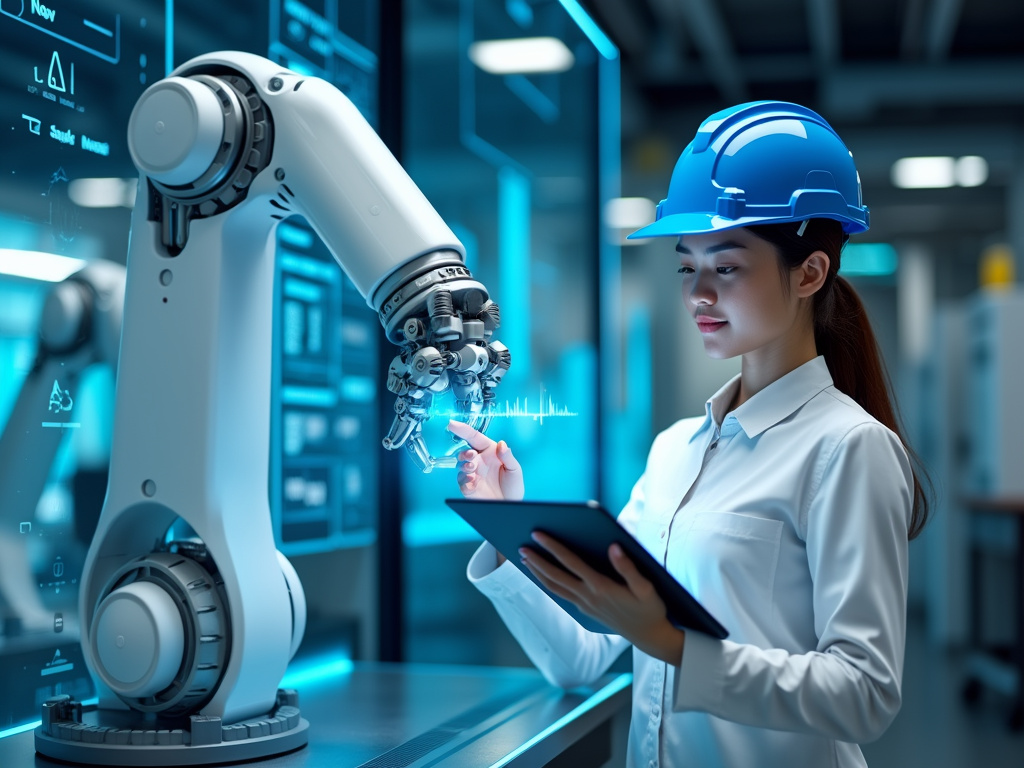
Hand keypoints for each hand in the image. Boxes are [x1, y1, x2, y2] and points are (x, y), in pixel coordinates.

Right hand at [448, 420, 523, 501]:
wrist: (509, 505)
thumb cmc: (513, 486)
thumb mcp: (514, 469)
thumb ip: (507, 456)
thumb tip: (501, 444)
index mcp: (489, 452)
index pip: (474, 438)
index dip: (463, 429)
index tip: (452, 424)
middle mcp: (478, 461)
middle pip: (464, 451)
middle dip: (465, 452)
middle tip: (471, 455)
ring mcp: (472, 473)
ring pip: (460, 464)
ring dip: (464, 464)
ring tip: (473, 468)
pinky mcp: (467, 486)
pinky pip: (461, 479)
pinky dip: (464, 478)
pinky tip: (473, 479)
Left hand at [521, 532, 684, 664]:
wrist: (649, 637)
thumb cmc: (650, 609)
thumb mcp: (646, 588)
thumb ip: (629, 567)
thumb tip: (613, 547)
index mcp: (601, 587)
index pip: (571, 562)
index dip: (553, 547)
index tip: (538, 534)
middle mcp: (589, 597)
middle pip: (555, 576)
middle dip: (537, 561)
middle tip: (521, 547)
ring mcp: (585, 605)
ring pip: (555, 588)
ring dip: (538, 573)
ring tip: (525, 560)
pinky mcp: (585, 611)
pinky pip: (561, 595)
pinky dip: (548, 584)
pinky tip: (543, 576)